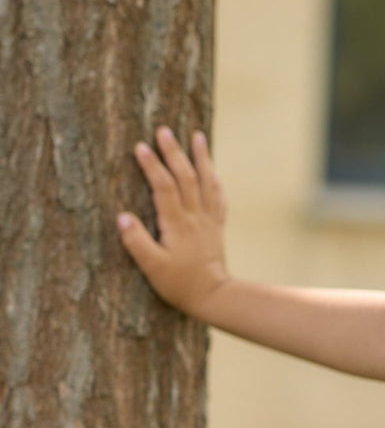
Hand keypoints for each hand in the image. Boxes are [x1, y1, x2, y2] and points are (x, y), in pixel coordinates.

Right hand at [117, 126, 229, 316]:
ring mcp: (208, 221)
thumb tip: (122, 216)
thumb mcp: (152, 267)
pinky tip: (212, 169)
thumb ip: (137, 242)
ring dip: (201, 158)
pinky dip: (214, 180)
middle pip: (185, 177)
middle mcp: (195, 217)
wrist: (214, 296)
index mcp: (177, 224)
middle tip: (163, 130)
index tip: (141, 146)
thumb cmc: (179, 284)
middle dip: (174, 152)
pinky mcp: (216, 227)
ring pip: (206, 182)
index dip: (152, 166)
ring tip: (197, 136)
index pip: (163, 187)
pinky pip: (218, 197)